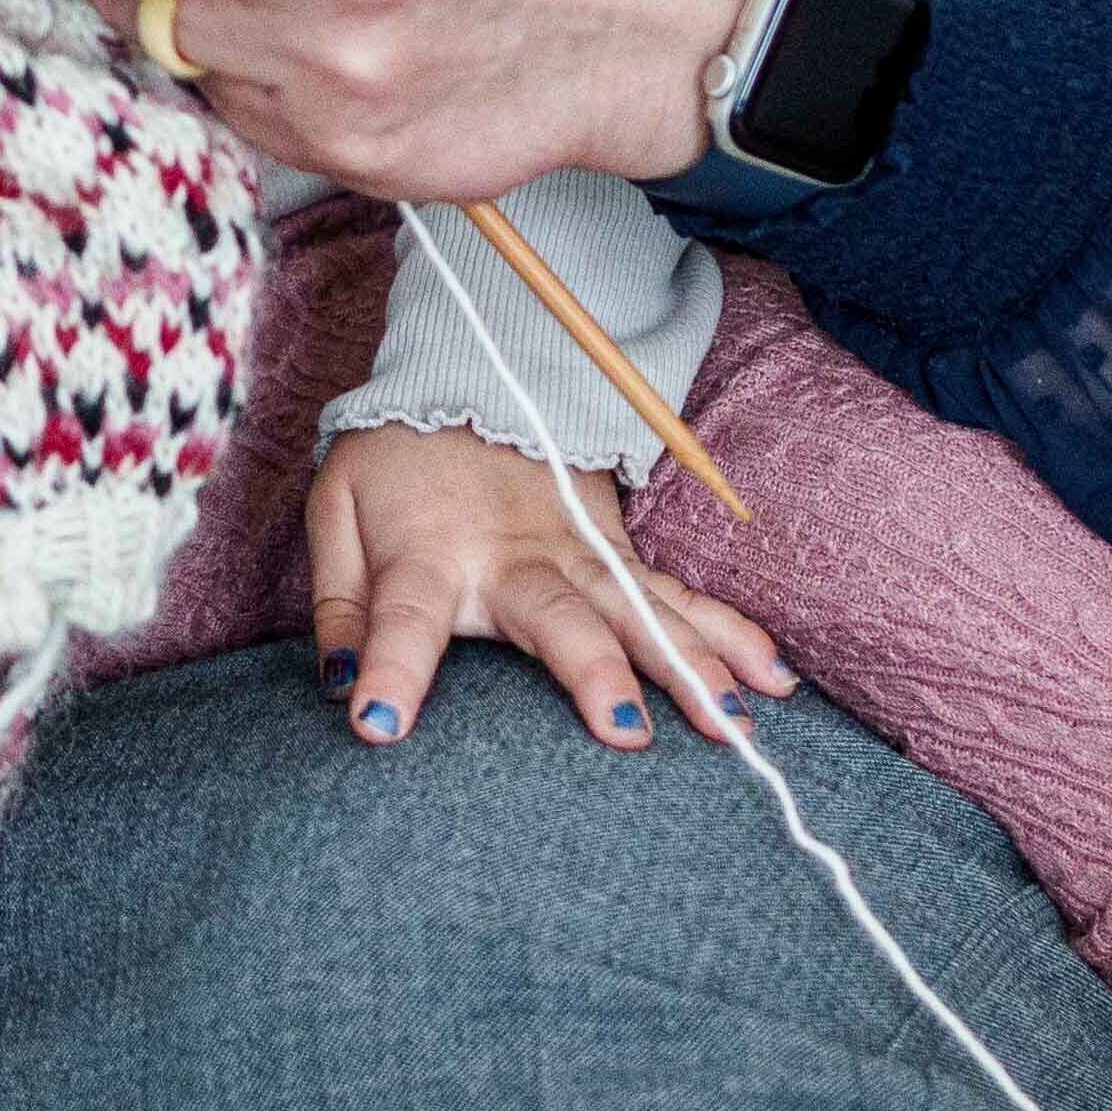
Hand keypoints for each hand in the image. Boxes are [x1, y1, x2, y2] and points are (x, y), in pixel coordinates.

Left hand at [303, 417, 783, 754]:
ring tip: (730, 722)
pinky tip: (774, 676)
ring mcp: (577, 551)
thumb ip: (339, 603)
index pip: (401, 618)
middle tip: (626, 733)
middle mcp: (513, 557)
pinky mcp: (617, 550)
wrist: (468, 376)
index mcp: (427, 553)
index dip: (390, 670)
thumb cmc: (394, 462)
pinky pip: (679, 596)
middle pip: (558, 617)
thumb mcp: (337, 514)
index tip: (378, 724)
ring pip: (640, 609)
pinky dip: (731, 633)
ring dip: (689, 664)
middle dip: (594, 672)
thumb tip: (337, 682)